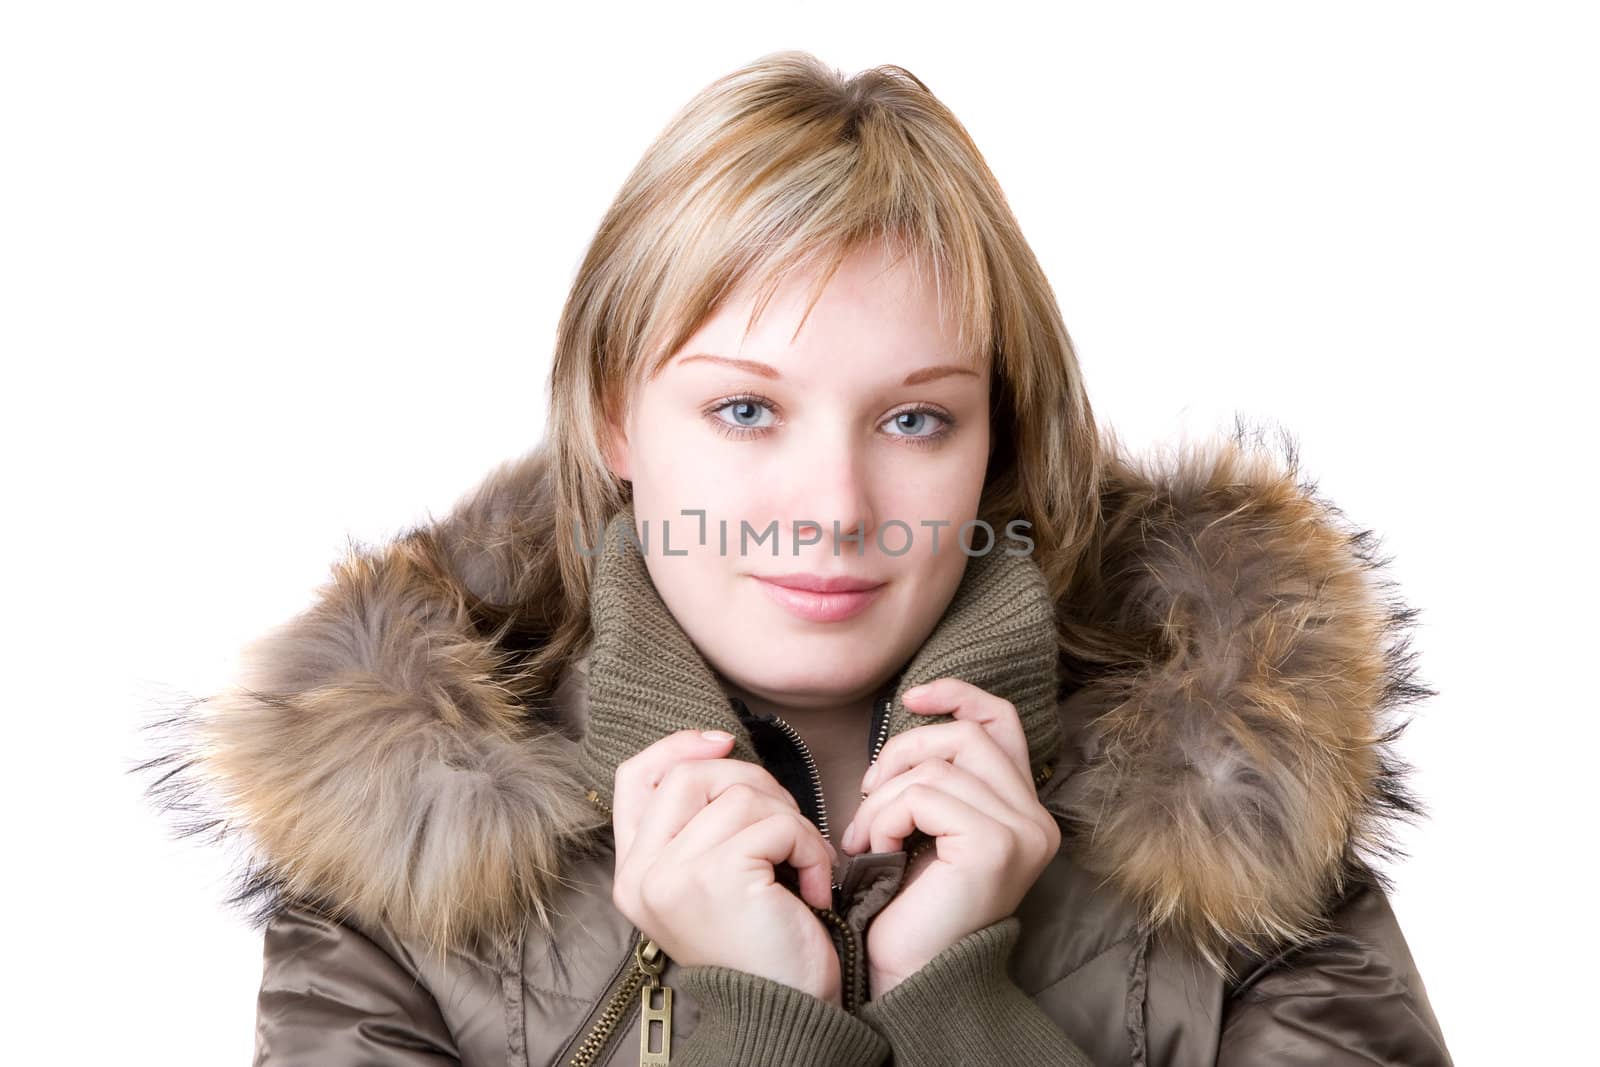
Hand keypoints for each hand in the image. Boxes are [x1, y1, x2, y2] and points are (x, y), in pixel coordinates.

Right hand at [610, 729, 845, 1004]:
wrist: (784, 1017)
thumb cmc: (760, 947)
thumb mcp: (712, 882)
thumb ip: (698, 826)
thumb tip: (719, 748)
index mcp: (634, 873)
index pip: (636, 778)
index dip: (678, 746)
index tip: (723, 739)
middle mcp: (641, 874)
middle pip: (692, 775)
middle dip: (753, 782)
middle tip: (786, 825)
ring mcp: (673, 875)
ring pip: (741, 794)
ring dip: (791, 821)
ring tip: (804, 866)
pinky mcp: (716, 877)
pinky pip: (776, 823)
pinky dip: (810, 846)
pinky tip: (815, 887)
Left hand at [840, 679, 1059, 997]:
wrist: (909, 976)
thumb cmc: (908, 906)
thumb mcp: (926, 827)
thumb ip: (938, 778)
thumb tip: (917, 711)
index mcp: (1023, 811)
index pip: (1001, 722)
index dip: (958, 695)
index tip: (911, 696)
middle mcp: (1035, 820)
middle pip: (966, 735)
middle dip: (904, 751)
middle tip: (868, 793)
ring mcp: (1021, 832)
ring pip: (937, 767)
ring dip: (883, 798)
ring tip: (864, 837)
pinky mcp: (994, 845)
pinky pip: (924, 797)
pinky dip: (885, 818)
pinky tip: (875, 851)